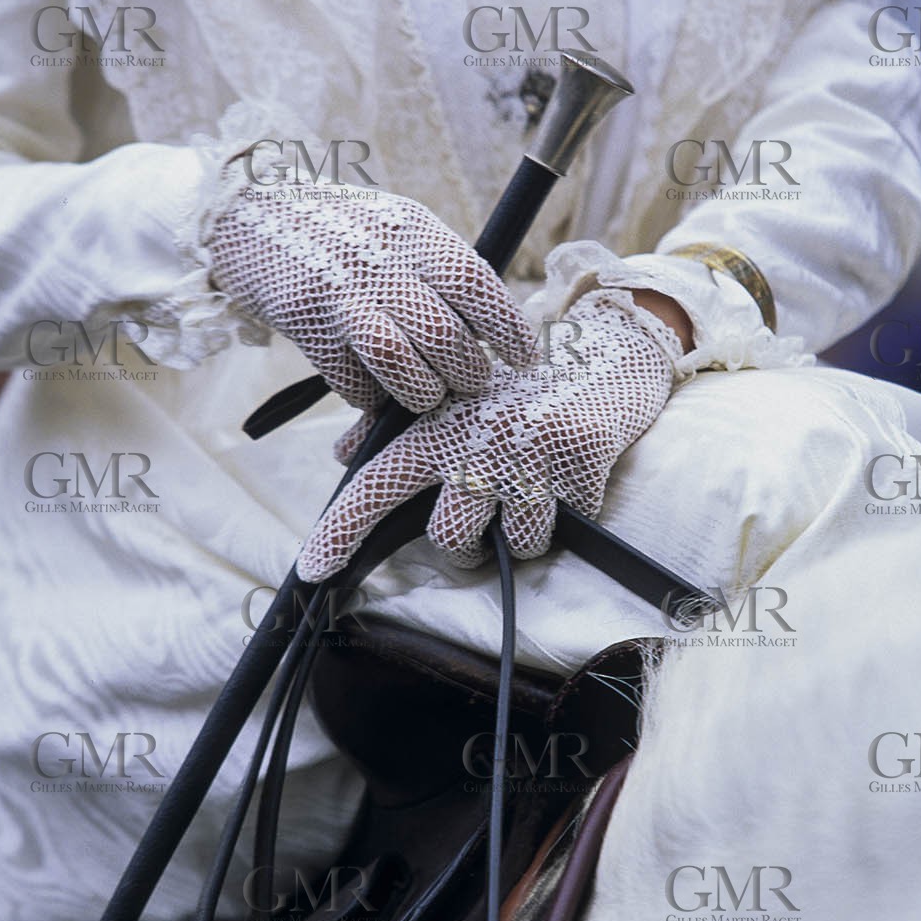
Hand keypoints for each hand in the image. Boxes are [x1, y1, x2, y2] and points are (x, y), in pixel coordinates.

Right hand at [207, 185, 536, 414]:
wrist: (252, 215)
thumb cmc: (345, 233)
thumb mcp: (398, 228)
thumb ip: (439, 272)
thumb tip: (492, 332)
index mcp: (413, 231)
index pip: (473, 281)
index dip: (506, 325)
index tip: (526, 358)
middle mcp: (378, 259)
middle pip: (441, 332)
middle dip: (467, 372)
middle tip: (472, 384)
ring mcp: (338, 293)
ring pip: (398, 360)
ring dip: (422, 391)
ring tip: (429, 395)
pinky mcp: (305, 325)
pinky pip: (352, 380)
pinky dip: (370, 397)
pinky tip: (375, 387)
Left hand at [298, 289, 674, 578]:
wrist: (608, 351)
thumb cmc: (522, 384)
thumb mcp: (458, 395)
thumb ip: (396, 425)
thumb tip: (341, 453)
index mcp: (441, 423)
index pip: (379, 482)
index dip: (342, 529)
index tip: (312, 569)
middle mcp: (479, 440)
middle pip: (451, 538)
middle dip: (469, 542)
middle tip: (486, 514)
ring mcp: (532, 457)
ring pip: (512, 544)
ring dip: (520, 535)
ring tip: (530, 495)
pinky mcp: (580, 469)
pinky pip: (563, 530)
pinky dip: (565, 518)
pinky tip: (567, 481)